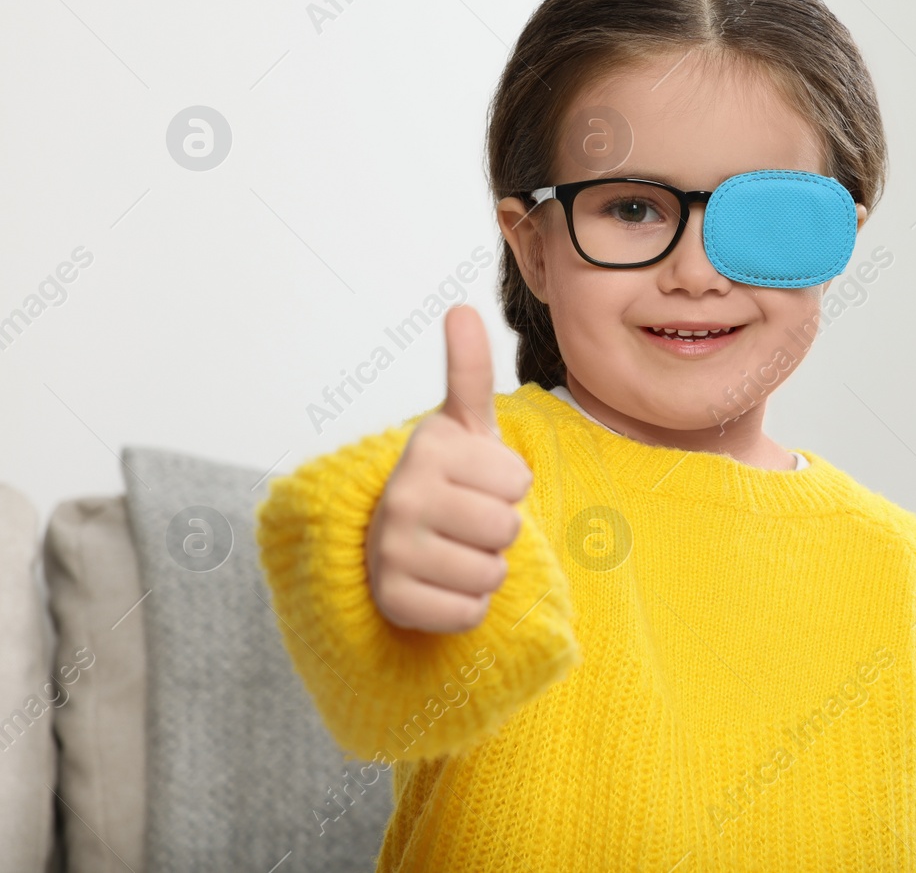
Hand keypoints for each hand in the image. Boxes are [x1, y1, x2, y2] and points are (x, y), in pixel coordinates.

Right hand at [366, 304, 532, 632]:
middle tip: (467, 521)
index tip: (478, 481)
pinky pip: (470, 612)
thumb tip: (461, 308)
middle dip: (500, 530)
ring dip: (485, 569)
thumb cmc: (447, 480)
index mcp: (428, 447)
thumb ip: (470, 370)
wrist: (393, 539)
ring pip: (491, 573)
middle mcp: (402, 495)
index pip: (518, 480)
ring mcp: (391, 549)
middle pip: (507, 528)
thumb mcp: (465, 425)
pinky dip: (466, 606)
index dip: (510, 486)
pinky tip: (441, 583)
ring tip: (454, 550)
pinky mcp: (392, 600)